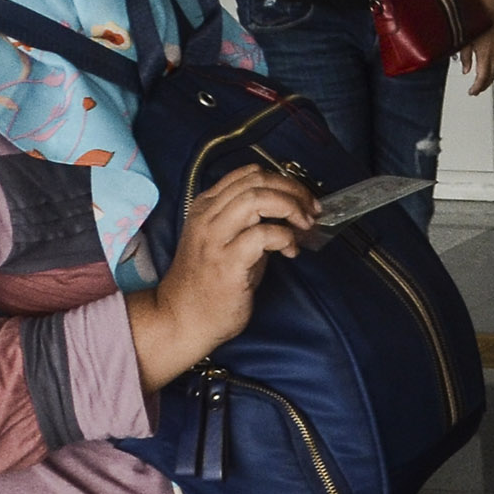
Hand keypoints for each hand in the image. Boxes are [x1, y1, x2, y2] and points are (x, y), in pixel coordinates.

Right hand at [127, 161, 319, 384]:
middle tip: (312, 209)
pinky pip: (263, 235)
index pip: (247, 174)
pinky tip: (291, 251)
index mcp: (205, 207)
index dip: (282, 180)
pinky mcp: (227, 262)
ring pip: (257, 200)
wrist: (181, 319)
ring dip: (290, 208)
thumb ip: (250, 222)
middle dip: (293, 190)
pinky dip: (286, 238)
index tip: (302, 196)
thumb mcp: (224, 242)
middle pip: (256, 182)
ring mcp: (215, 238)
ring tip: (304, 225)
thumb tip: (289, 213)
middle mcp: (207, 217)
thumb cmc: (206, 284)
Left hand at [459, 0, 493, 95]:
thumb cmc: (476, 17)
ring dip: (491, 76)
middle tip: (476, 90)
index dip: (477, 87)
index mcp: (485, 53)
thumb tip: (465, 68)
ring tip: (484, 81)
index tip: (472, 92)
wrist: (489, 3)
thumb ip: (464, 56)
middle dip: (484, 84)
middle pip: (492, 75)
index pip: (483, 77)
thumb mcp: (464, 38)